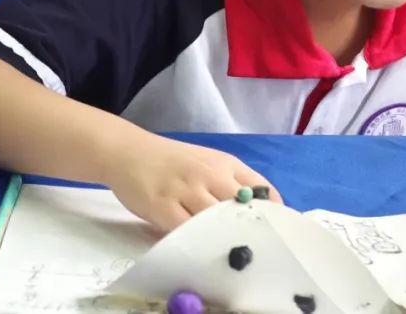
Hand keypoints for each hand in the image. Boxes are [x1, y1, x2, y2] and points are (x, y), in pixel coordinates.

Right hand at [102, 132, 282, 231]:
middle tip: (252, 248)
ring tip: (227, 252)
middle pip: (241, 206)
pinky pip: (186, 231)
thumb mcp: (208, 163)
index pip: (260, 187)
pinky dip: (196, 242)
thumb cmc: (173, 162)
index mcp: (226, 164)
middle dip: (249, 228)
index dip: (271, 211)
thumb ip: (230, 183)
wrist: (130, 152)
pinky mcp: (163, 206)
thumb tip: (258, 212)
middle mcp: (210, 174)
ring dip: (223, 238)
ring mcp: (186, 190)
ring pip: (215, 221)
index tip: (274, 230)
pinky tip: (199, 249)